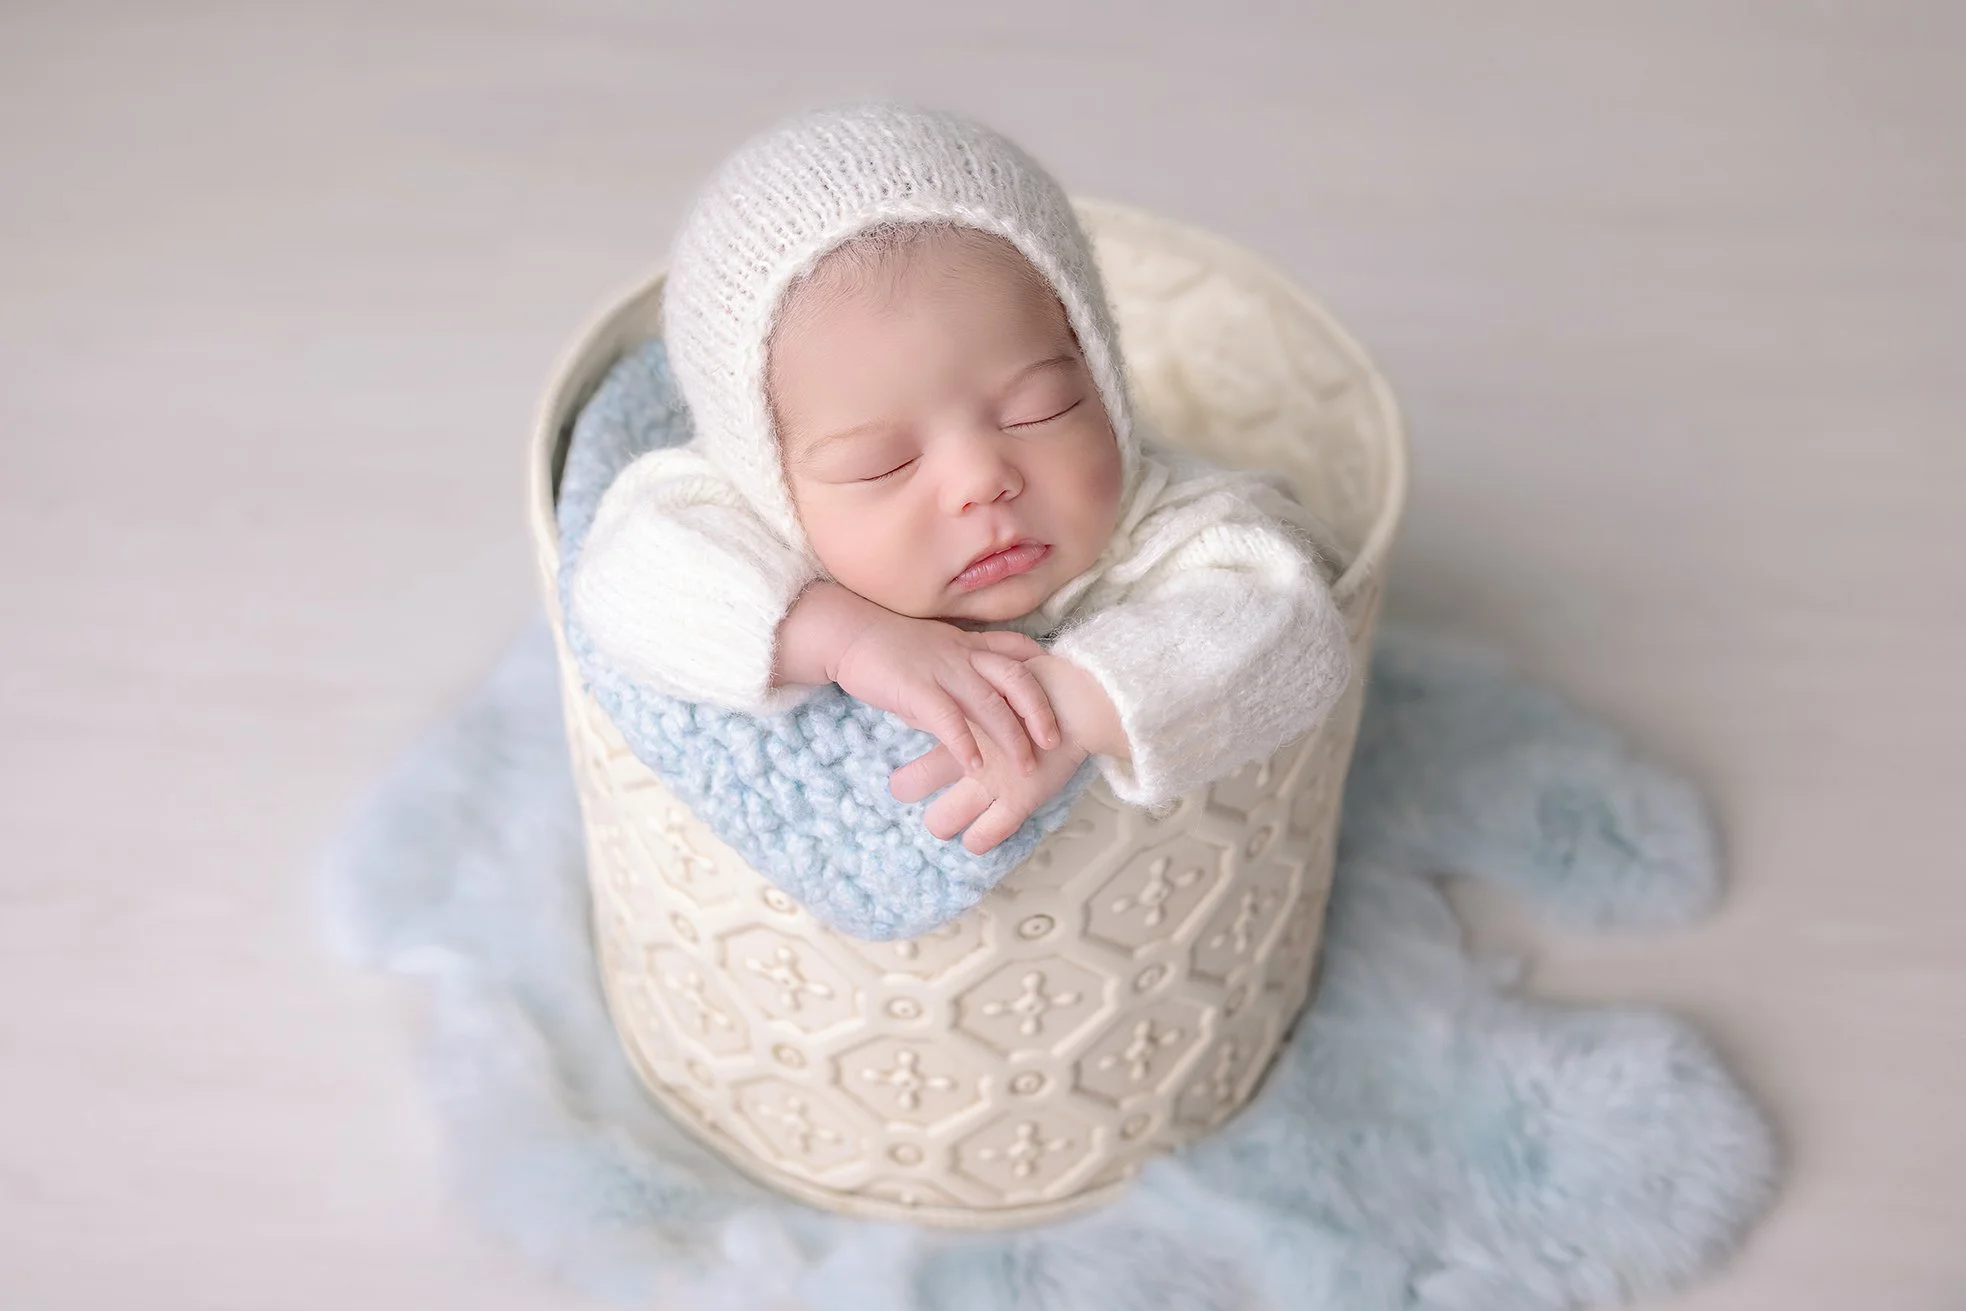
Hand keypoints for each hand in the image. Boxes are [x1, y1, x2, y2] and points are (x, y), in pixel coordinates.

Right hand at [832, 611, 1060, 776]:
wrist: (846, 633)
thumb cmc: (887, 650)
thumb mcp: (933, 657)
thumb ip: (959, 679)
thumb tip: (976, 711)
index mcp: (967, 645)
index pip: (1016, 650)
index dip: (1042, 670)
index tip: (1062, 691)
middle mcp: (962, 654)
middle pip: (1015, 678)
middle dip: (1039, 711)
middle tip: (1053, 741)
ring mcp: (941, 669)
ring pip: (989, 702)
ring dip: (1011, 736)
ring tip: (1025, 767)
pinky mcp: (916, 688)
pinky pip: (947, 717)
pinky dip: (964, 742)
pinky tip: (975, 766)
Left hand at [889, 651, 1129, 854]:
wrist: (1081, 703)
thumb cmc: (1042, 690)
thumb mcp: (998, 684)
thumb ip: (972, 695)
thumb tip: (949, 699)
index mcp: (961, 724)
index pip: (914, 737)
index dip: (902, 744)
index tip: (904, 751)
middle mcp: (969, 755)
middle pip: (913, 782)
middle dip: (907, 787)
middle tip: (909, 787)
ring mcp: (992, 782)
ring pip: (943, 819)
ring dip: (941, 823)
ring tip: (945, 820)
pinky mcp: (1019, 800)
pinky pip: (987, 835)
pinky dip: (978, 840)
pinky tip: (975, 837)